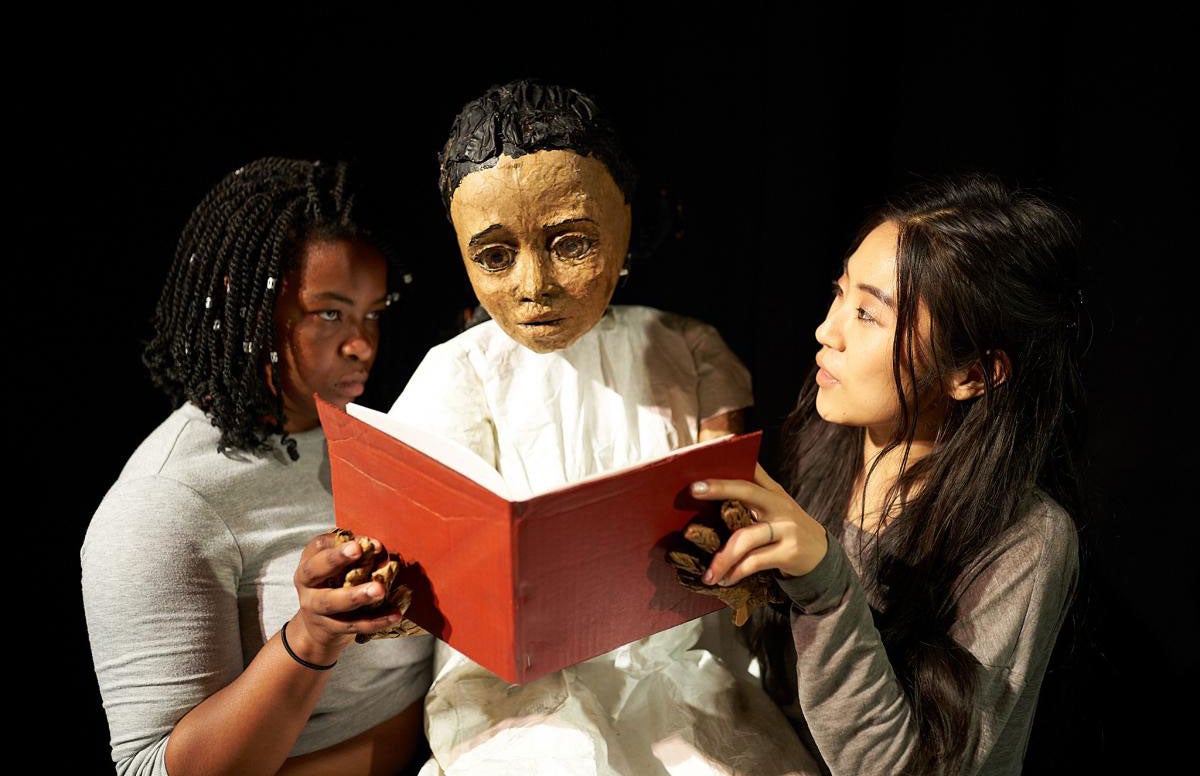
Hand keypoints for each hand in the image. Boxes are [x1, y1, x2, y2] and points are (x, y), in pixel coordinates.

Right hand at [288, 531, 416, 665]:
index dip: (338, 543)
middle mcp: (308, 585)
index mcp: (309, 564)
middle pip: (315, 571)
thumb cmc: (333, 587)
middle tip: (359, 550)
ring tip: (380, 590)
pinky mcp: (331, 628)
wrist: (317, 628)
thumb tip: (377, 548)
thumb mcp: (337, 569)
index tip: (360, 542)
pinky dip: (376, 621)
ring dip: (358, 595)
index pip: (317, 547)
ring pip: (333, 602)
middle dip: (336, 559)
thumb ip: (355, 555)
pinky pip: (354, 625)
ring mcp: (316, 609)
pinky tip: (394, 614)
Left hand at [689, 463, 827, 584]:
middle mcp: (779, 505)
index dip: (729, 465)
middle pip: (747, 491)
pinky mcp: (789, 551)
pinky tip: (726, 578)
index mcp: (772, 491)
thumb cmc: (786, 529)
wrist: (822, 555)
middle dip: (720, 488)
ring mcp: (786, 527)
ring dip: (722, 558)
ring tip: (708, 573)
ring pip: (745, 537)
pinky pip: (754, 562)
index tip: (704, 464)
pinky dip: (736, 572)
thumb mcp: (775, 507)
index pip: (751, 471)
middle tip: (694, 490)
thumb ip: (751, 498)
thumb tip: (708, 493)